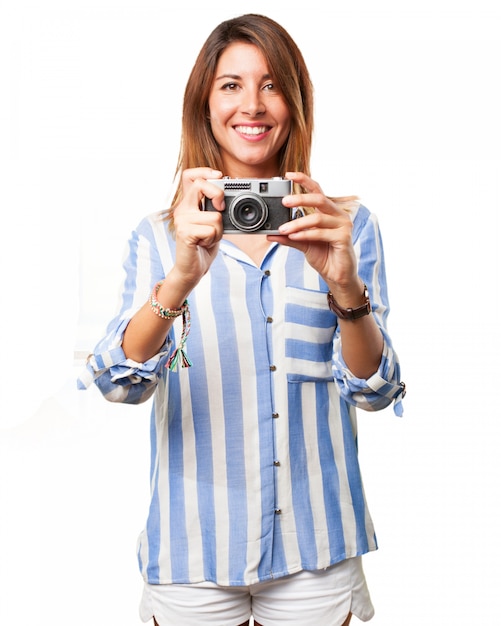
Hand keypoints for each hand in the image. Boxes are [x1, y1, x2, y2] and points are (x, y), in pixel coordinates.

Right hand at [171, 167, 224, 289]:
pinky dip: (214, 239)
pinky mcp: (185, 233)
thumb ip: (216, 209)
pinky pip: (211, 230)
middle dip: (218, 193)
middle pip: (201, 185)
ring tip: (209, 238)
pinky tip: (204, 244)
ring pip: (215, 215)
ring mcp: (182, 220)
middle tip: (222, 207)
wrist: (191, 269)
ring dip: (219, 230)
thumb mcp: (212, 223)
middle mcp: (182, 209)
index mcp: (188, 204)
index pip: (190, 176)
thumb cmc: (203, 246)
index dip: (204, 171)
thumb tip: (229, 196)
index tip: (219, 175)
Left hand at [268, 172, 359, 293]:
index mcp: (329, 211)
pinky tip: (294, 236)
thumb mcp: (302, 244)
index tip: (288, 175)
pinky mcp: (344, 238)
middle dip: (300, 198)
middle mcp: (338, 215)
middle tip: (284, 201)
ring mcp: (343, 225)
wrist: (337, 275)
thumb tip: (270, 233)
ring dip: (298, 223)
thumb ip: (289, 237)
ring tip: (283, 229)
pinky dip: (305, 234)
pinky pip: (321, 233)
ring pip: (318, 218)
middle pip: (319, 199)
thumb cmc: (324, 256)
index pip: (317, 190)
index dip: (304, 181)